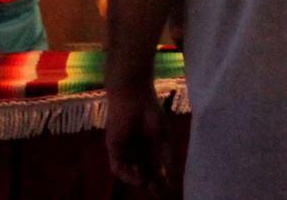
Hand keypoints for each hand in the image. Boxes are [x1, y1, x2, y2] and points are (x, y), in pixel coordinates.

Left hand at [106, 79, 168, 193]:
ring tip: (148, 183)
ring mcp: (124, 151)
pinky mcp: (113, 148)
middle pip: (143, 174)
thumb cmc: (151, 112)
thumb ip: (167, 158)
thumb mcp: (163, 137)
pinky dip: (127, 174)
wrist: (134, 96)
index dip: (161, 181)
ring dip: (138, 180)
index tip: (169, 190)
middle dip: (151, 185)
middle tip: (159, 192)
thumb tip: (173, 178)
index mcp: (149, 149)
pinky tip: (137, 175)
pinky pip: (118, 167)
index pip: (155, 170)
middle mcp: (136, 152)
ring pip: (130, 173)